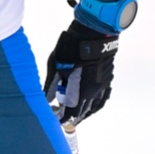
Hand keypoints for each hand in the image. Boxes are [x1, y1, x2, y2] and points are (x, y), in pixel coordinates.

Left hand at [44, 5, 118, 126]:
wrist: (93, 32)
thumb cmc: (70, 48)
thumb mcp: (55, 66)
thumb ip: (51, 86)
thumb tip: (46, 100)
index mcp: (82, 91)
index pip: (71, 113)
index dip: (62, 119)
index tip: (55, 121)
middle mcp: (95, 92)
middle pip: (84, 112)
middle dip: (73, 117)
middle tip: (63, 118)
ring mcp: (104, 85)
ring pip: (96, 106)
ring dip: (86, 112)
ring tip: (77, 115)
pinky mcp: (108, 77)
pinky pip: (104, 96)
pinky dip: (97, 103)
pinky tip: (92, 102)